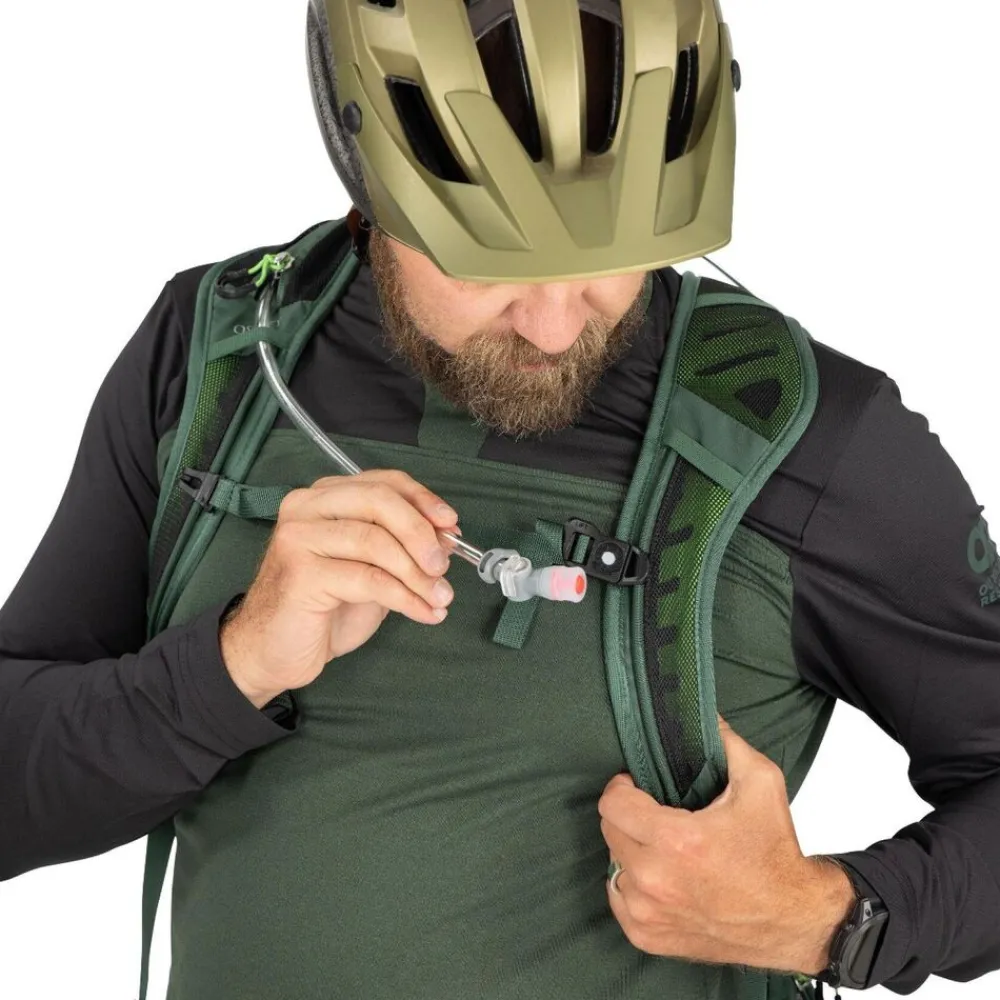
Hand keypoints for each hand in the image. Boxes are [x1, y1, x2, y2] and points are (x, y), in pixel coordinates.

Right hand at [220, 469, 461, 707]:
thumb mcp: (371, 569)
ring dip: (418, 573)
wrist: (272, 651)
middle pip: (379, 502)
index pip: (384, 482)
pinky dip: (406, 597)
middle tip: (444, 565)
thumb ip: (401, 548)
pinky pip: (369, 579)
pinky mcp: (301, 573)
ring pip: (376, 541)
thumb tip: (447, 537)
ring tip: (440, 597)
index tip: (452, 525)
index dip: (424, 501)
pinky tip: (424, 612)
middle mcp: (307, 508)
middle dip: (421, 533)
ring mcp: (299, 538)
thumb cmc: (321, 609)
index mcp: (324, 497)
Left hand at [598, 715, 855, 975]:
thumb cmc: (775, 853)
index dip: (623, 787)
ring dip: (631, 851)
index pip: (612, 803)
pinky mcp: (648, 937)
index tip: (638, 785)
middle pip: (609, 830)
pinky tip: (660, 875)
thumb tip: (702, 713)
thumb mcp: (760, 782)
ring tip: (661, 847)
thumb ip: (726, 741)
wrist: (794, 919)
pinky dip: (632, 885)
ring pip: (613, 864)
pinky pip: (618, 898)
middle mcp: (656, 880)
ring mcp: (648, 913)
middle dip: (628, 815)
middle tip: (654, 813)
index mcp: (677, 841)